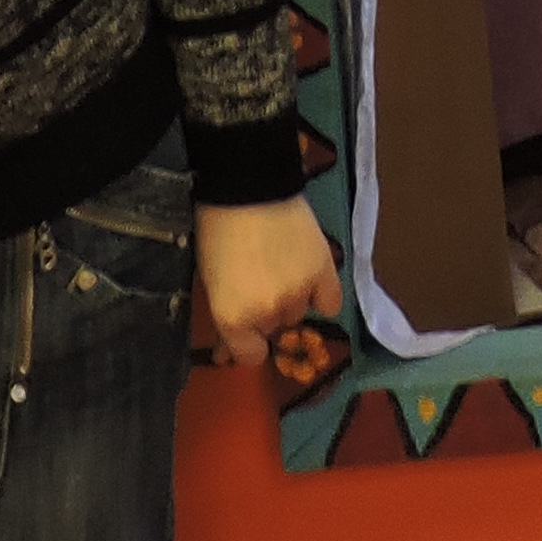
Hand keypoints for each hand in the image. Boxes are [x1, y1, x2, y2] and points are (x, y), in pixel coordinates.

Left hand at [194, 198, 343, 360]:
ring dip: (290, 300)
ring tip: (281, 270)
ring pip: (299, 312)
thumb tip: (228, 351)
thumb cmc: (215, 231)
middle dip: (265, 314)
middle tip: (257, 284)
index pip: (250, 355)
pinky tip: (309, 279)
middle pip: (273, 329)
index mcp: (234, 318)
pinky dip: (321, 296)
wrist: (246, 185)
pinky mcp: (324, 271)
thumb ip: (227, 315)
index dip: (246, 344)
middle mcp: (268, 314)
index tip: (243, 330)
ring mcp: (299, 293)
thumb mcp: (211, 280)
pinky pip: (330, 303)